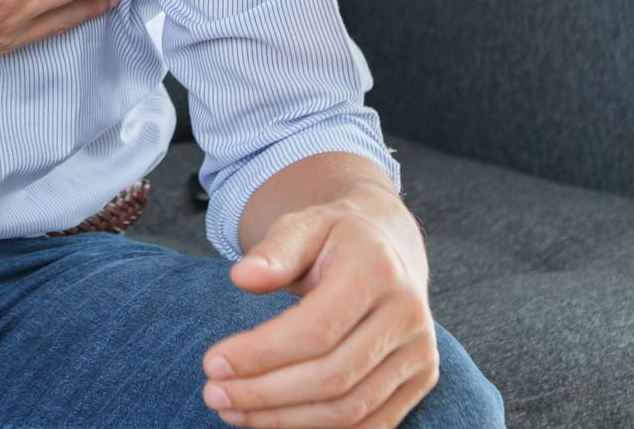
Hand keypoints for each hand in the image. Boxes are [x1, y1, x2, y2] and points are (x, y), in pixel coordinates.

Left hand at [201, 190, 437, 427]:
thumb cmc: (335, 238)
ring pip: (350, 409)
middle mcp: (407, 314)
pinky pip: (370, 424)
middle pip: (332, 376)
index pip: (316, 328)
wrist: (390, 246)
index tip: (212, 364)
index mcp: (376, 269)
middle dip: (265, 393)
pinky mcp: (420, 380)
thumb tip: (242, 277)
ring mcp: (420, 353)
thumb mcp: (303, 226)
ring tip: (234, 410)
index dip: (262, 353)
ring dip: (286, 420)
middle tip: (214, 394)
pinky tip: (274, 420)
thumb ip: (275, 251)